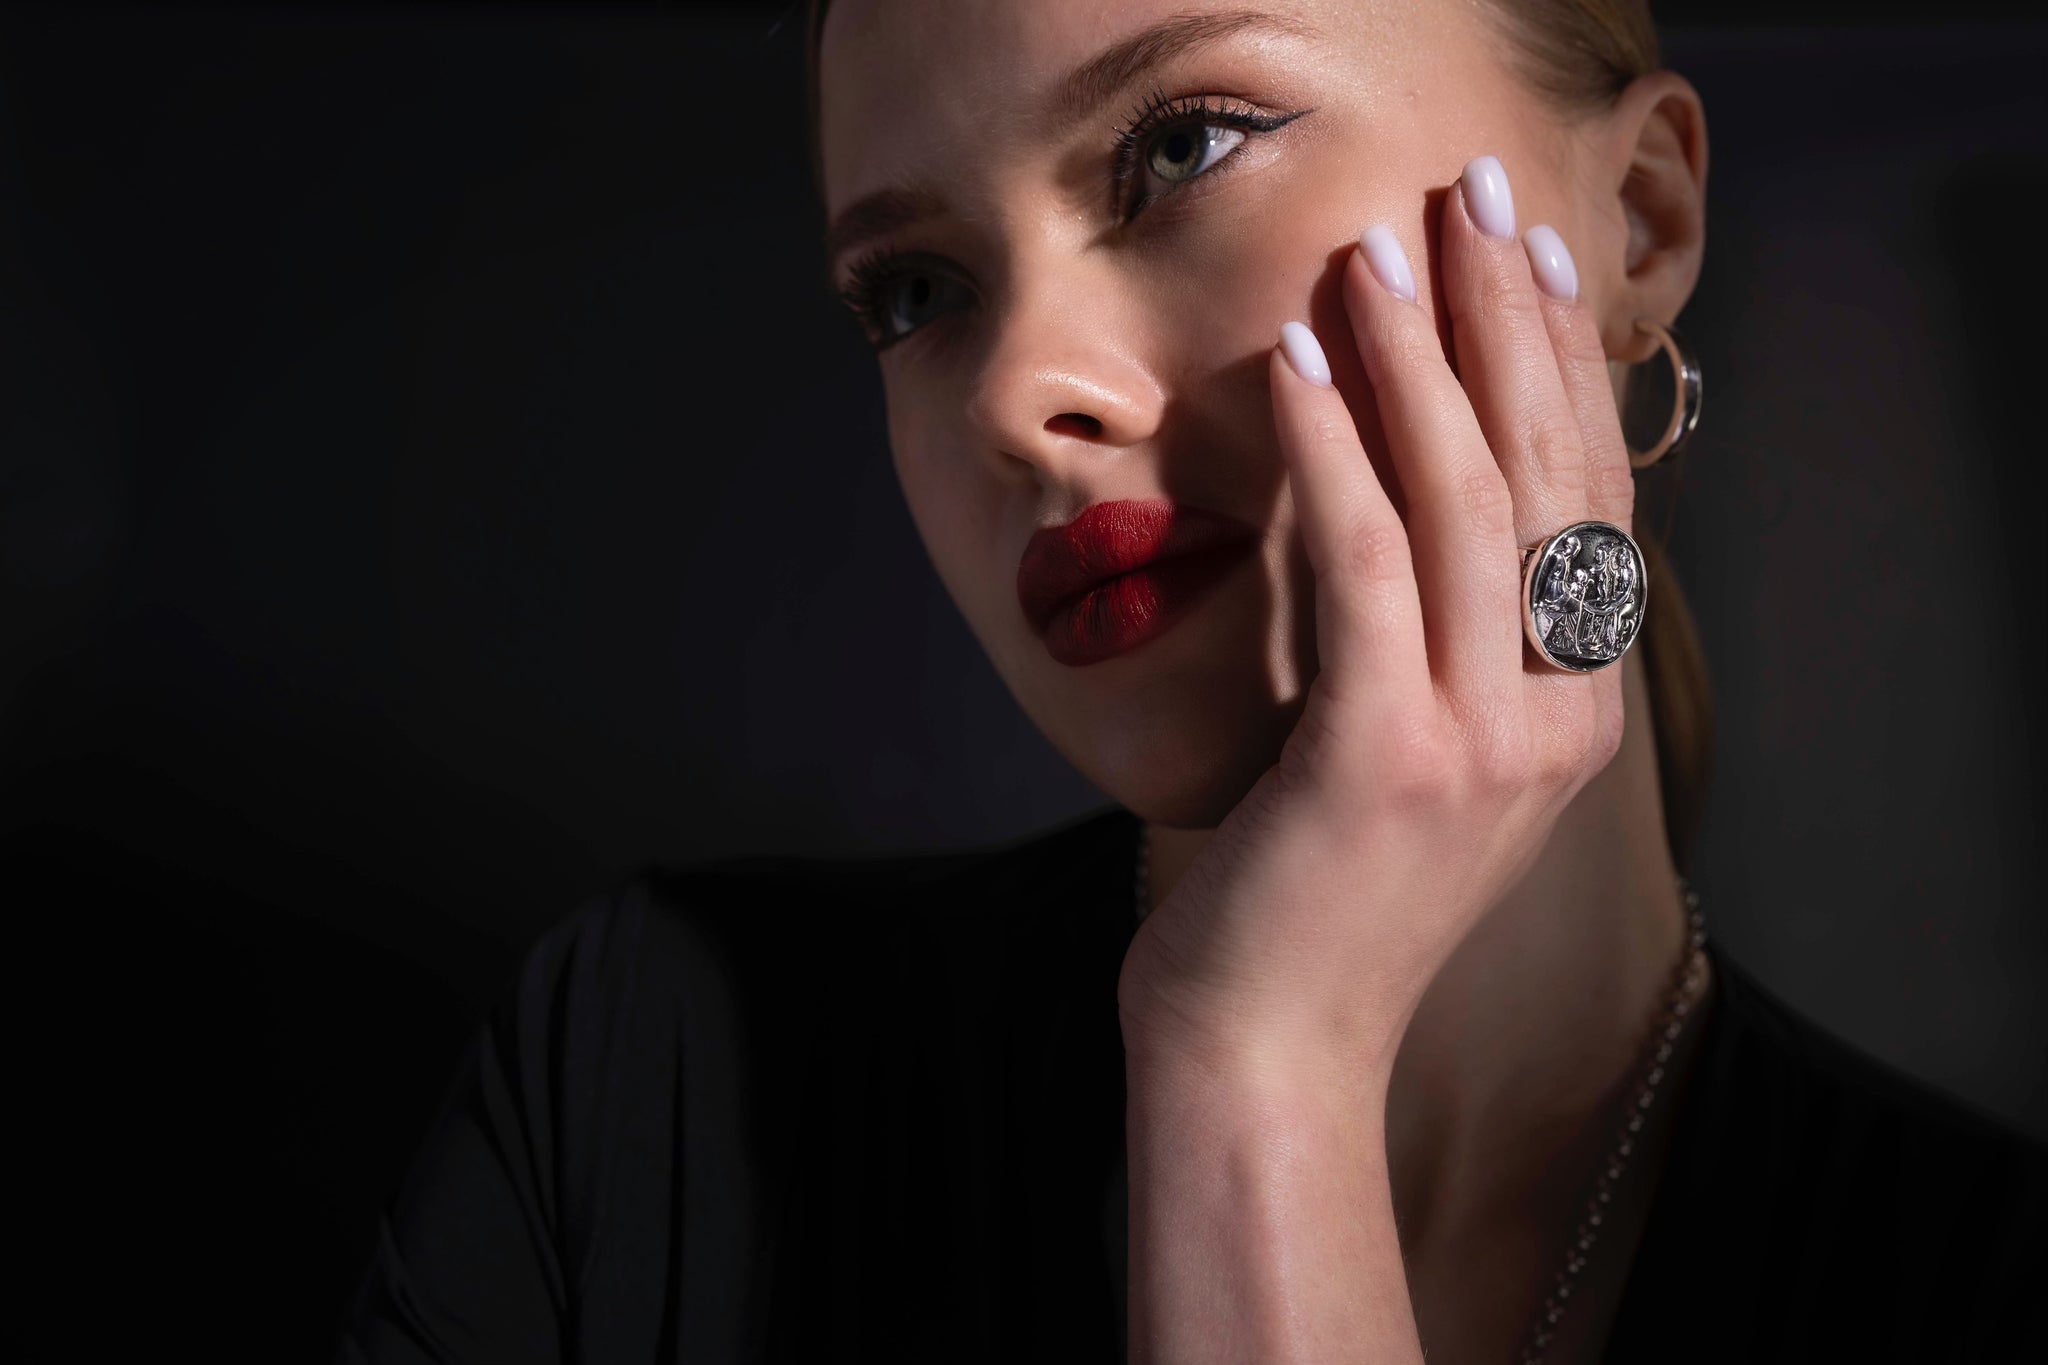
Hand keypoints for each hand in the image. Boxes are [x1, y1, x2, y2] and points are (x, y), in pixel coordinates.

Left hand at [1116, 154, 1635, 1078]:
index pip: (1586, 501)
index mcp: (1573, 713)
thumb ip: (1437, 641)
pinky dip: (1336, 444)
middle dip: (1509, 322)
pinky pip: (1369, 556)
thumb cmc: (1314, 893)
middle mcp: (1558, 719)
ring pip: (1469, 498)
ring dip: (1419, 354)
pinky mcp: (1389, 752)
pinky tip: (1301, 355)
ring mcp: (1485, 739)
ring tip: (1379, 246)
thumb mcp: (1408, 754)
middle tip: (1472, 198)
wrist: (1268, 1044)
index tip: (1528, 255)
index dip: (1563, 368)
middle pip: (1549, 475)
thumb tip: (1400, 490)